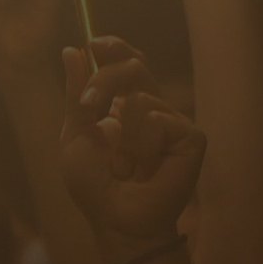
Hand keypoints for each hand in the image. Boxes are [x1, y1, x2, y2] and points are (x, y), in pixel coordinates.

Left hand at [58, 38, 205, 257]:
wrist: (116, 219)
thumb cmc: (95, 187)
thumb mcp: (75, 136)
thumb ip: (75, 94)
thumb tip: (72, 51)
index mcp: (123, 106)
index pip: (126, 62)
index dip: (114, 47)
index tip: (95, 44)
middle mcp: (151, 108)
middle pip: (135, 66)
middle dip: (105, 80)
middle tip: (88, 104)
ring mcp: (172, 122)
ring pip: (140, 97)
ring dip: (121, 134)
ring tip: (124, 166)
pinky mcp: (191, 138)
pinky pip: (157, 120)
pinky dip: (142, 146)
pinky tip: (146, 170)